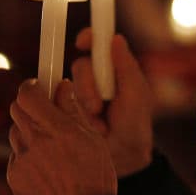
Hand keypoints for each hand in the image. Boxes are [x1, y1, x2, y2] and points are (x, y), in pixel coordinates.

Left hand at [7, 79, 116, 194]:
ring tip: (51, 148)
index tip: (39, 86)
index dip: (31, 86)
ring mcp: (22, 161)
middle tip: (45, 112)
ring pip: (16, 132)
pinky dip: (27, 156)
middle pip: (16, 109)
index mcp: (58, 129)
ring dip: (29, 132)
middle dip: (30, 106)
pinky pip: (15, 156)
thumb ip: (73, 109)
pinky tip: (46, 169)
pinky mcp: (14, 177)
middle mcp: (36, 142)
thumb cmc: (94, 176)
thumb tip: (62, 86)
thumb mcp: (93, 138)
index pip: (27, 94)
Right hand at [71, 30, 153, 176]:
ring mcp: (78, 93)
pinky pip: (58, 102)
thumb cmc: (134, 124)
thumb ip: (127, 67)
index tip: (83, 42)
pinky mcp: (66, 109)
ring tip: (98, 124)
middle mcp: (94, 77)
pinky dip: (73, 115)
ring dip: (83, 103)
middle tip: (97, 106)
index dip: (88, 38)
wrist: (123, 157)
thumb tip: (116, 38)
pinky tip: (88, 129)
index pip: (95, 44)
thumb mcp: (136, 94)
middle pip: (80, 65)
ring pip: (68, 85)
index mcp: (111, 68)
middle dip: (87, 84)